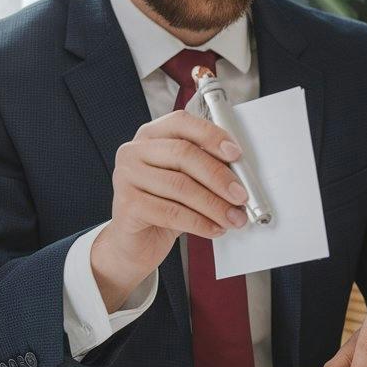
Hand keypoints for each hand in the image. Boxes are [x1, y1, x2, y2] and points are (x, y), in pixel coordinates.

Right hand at [90, 110, 249, 311]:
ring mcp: (126, 177)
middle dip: (218, 176)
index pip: (182, 123)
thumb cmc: (162, 206)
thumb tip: (239, 175)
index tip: (235, 154)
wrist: (134, 243)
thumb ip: (205, 170)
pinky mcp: (126, 205)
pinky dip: (199, 222)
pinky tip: (214, 228)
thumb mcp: (185, 181)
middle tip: (240, 194)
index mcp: (151, 135)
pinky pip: (171, 213)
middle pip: (183, 154)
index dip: (211, 135)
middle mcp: (134, 151)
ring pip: (180, 186)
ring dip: (214, 205)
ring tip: (233, 217)